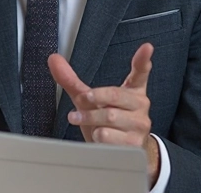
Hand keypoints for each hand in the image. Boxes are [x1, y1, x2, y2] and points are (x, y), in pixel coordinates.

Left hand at [49, 43, 158, 187]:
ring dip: (89, 120)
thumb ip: (72, 80)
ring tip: (82, 121)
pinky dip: (96, 137)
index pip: (140, 72)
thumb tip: (53, 59)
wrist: (121, 152)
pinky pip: (108, 136)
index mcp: (132, 91)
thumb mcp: (89, 100)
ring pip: (109, 117)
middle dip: (94, 97)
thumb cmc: (106, 121)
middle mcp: (140, 105)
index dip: (143, 59)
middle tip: (82, 100)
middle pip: (115, 94)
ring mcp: (139, 125)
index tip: (147, 47)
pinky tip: (98, 137)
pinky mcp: (135, 144)